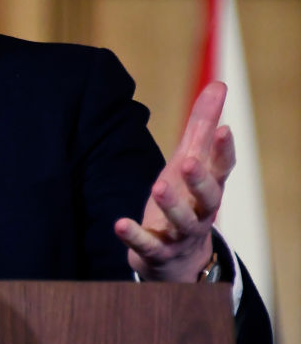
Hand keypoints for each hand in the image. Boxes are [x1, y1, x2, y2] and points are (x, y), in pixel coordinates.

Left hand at [114, 82, 233, 281]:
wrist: (179, 259)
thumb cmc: (187, 198)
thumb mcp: (192, 160)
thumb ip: (202, 125)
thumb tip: (219, 84)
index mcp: (210, 187)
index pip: (223, 168)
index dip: (224, 150)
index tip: (224, 129)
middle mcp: (201, 211)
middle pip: (208, 198)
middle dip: (200, 180)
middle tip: (189, 162)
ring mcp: (180, 233)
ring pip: (182, 221)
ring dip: (172, 205)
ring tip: (158, 186)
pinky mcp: (157, 252)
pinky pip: (147, 245)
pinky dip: (134, 235)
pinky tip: (119, 224)